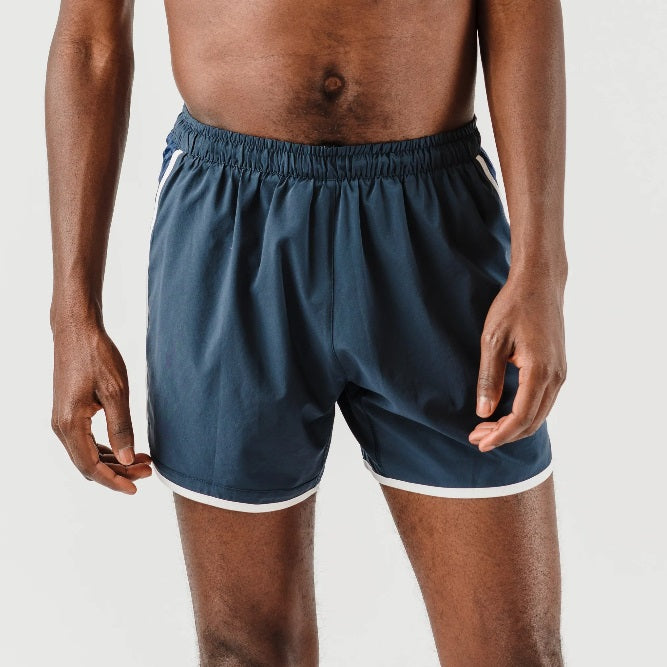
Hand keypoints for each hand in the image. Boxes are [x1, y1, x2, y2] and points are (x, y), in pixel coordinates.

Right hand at [51, 322, 151, 492]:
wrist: (77, 330)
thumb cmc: (97, 356)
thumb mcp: (115, 392)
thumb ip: (121, 428)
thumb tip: (128, 460)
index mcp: (70, 424)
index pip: (90, 466)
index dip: (114, 481)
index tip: (136, 488)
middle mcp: (61, 426)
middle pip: (88, 464)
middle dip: (118, 472)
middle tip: (149, 471)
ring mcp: (62, 419)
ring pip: (87, 454)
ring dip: (113, 461)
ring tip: (143, 461)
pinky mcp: (68, 411)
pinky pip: (85, 441)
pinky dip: (105, 448)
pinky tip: (125, 448)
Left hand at [468, 270, 565, 451]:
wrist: (540, 283)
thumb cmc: (513, 307)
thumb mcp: (492, 341)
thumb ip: (488, 378)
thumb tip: (484, 412)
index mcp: (539, 371)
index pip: (521, 417)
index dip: (500, 435)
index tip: (480, 443)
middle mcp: (556, 377)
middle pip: (532, 421)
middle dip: (504, 435)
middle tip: (476, 438)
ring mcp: (560, 373)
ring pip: (539, 414)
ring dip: (513, 426)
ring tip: (485, 428)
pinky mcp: (557, 368)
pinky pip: (542, 401)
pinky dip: (523, 413)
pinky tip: (503, 412)